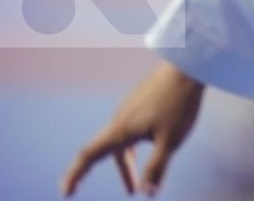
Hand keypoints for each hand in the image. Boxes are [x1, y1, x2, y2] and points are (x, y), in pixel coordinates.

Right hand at [61, 61, 203, 196]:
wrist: (188, 65)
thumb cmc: (179, 103)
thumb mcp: (171, 141)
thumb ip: (157, 167)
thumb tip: (147, 193)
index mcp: (121, 130)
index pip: (89, 156)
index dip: (75, 175)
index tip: (65, 192)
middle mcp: (119, 119)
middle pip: (105, 152)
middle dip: (103, 174)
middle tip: (102, 192)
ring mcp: (129, 109)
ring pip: (121, 143)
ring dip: (125, 165)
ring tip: (133, 187)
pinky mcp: (140, 102)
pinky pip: (129, 131)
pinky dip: (131, 150)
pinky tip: (144, 153)